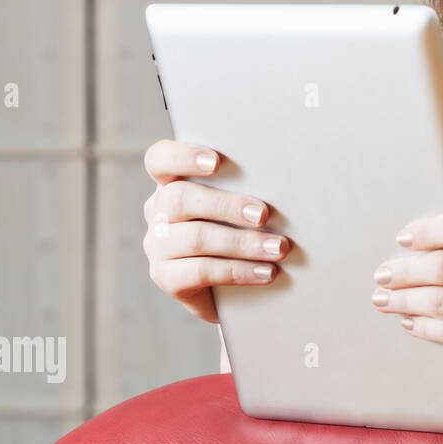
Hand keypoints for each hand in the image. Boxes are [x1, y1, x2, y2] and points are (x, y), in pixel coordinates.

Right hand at [141, 139, 290, 323]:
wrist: (233, 286)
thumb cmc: (245, 230)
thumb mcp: (244, 205)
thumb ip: (250, 187)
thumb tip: (284, 178)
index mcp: (172, 182)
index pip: (160, 159)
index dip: (182, 156)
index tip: (217, 161)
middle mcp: (158, 211)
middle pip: (180, 199)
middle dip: (226, 205)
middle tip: (264, 214)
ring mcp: (158, 245)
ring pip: (195, 238)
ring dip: (243, 243)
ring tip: (278, 248)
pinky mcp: (165, 277)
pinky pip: (200, 272)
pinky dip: (239, 271)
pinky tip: (266, 272)